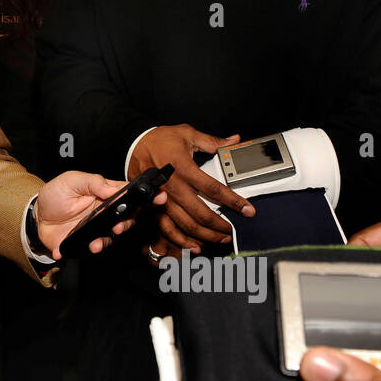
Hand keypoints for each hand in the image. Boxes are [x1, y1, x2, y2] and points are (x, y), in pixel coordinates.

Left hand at [35, 170, 167, 258]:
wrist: (37, 215)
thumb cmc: (56, 194)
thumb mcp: (72, 180)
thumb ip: (93, 182)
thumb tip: (113, 189)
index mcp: (105, 194)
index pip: (129, 195)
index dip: (147, 196)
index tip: (158, 197)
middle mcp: (104, 213)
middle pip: (126, 219)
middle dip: (127, 224)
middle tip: (118, 226)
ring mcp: (96, 229)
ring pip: (111, 238)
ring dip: (105, 241)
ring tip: (95, 242)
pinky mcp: (85, 243)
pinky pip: (91, 249)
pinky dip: (83, 250)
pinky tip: (72, 248)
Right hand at [131, 124, 253, 255]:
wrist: (132, 145)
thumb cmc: (159, 140)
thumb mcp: (187, 134)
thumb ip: (212, 142)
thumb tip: (234, 140)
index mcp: (184, 168)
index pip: (214, 189)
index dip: (234, 201)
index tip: (248, 210)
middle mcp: (173, 186)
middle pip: (201, 214)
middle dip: (220, 226)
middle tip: (232, 230)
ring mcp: (162, 199)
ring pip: (186, 225)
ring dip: (205, 236)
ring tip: (219, 238)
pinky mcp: (153, 206)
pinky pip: (167, 229)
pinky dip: (181, 240)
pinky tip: (194, 245)